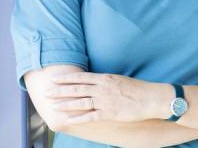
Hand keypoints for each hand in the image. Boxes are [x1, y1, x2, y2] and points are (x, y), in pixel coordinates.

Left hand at [47, 72, 171, 123]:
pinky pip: (90, 116)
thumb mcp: (120, 80)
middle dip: (59, 90)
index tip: (54, 78)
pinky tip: (69, 119)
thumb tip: (94, 82)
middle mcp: (102, 88)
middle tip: (45, 91)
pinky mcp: (110, 113)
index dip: (66, 78)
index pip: (81, 77)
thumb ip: (105, 81)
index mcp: (105, 78)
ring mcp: (105, 101)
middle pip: (76, 89)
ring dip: (65, 104)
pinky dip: (78, 118)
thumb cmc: (138, 89)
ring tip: (53, 106)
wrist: (152, 98)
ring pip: (80, 102)